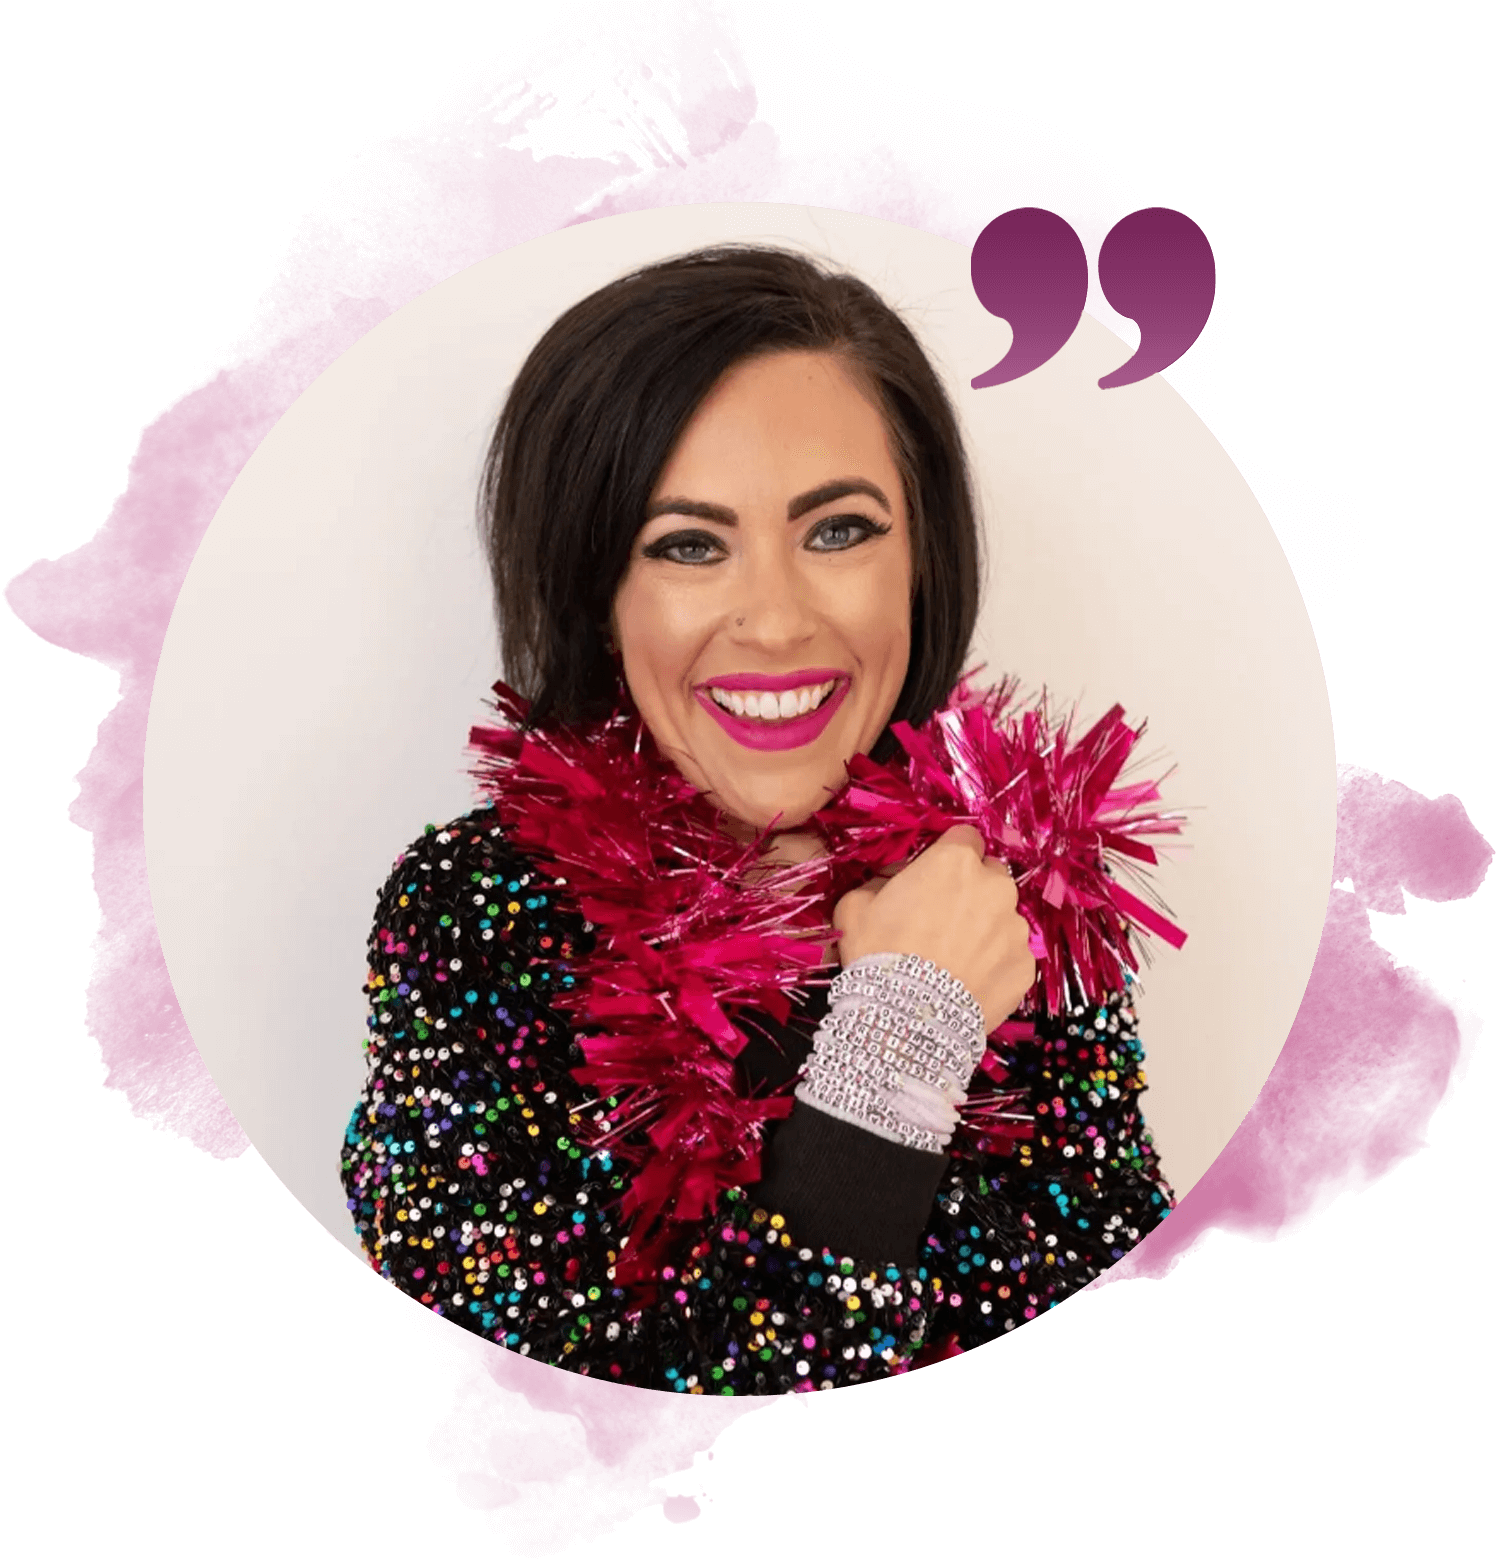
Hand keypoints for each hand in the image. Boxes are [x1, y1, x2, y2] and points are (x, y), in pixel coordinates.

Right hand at [832, 825, 1036, 1034]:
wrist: (906, 1020)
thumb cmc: (877, 953)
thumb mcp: (856, 904)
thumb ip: (882, 880)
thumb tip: (896, 881)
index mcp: (956, 860)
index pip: (965, 837)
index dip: (949, 856)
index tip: (935, 877)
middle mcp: (995, 886)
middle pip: (990, 876)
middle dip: (972, 891)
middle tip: (943, 920)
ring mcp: (1016, 928)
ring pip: (1004, 918)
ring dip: (985, 929)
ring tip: (955, 959)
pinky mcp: (1025, 966)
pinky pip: (1011, 956)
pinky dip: (995, 964)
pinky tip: (968, 982)